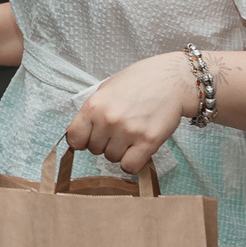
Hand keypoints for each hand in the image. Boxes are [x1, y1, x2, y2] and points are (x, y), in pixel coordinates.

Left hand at [67, 51, 193, 173]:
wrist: (172, 79)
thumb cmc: (139, 82)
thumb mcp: (106, 89)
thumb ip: (91, 112)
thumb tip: (75, 135)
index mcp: (94, 105)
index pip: (74, 138)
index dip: (82, 140)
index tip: (90, 137)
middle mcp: (109, 119)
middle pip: (94, 150)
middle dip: (105, 143)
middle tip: (119, 129)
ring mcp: (128, 131)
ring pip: (112, 159)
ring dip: (120, 151)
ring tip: (132, 134)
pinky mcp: (148, 142)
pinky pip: (130, 167)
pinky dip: (133, 162)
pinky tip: (138, 149)